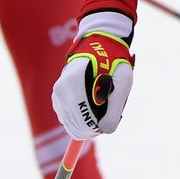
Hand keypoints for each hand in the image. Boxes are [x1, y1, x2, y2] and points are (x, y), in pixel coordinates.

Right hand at [51, 12, 134, 139]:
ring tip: (101, 102)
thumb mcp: (123, 83)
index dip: (100, 127)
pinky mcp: (57, 97)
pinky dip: (80, 116)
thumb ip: (115, 108)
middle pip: (76, 127)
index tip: (112, 117)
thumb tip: (105, 130)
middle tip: (109, 110)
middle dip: (94, 125)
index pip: (85, 122)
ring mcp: (56, 93)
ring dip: (87, 121)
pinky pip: (68, 118)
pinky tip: (91, 102)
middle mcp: (61, 89)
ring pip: (71, 124)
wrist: (100, 47)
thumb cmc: (114, 64)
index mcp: (76, 83)